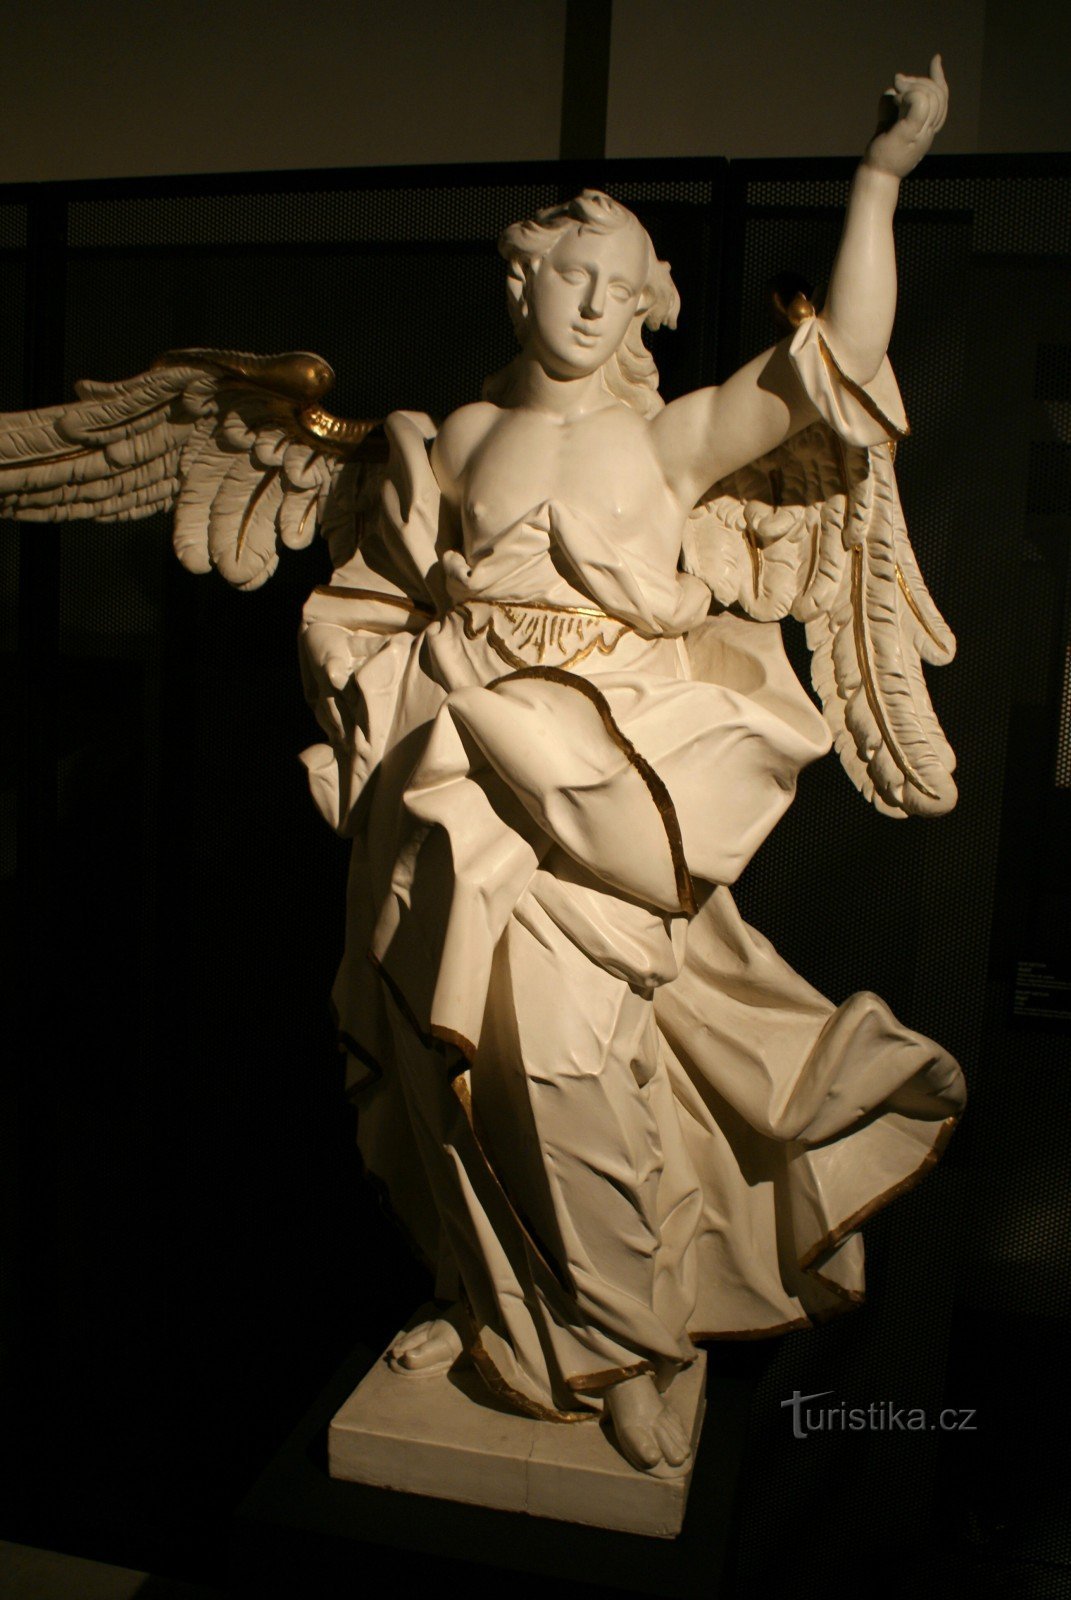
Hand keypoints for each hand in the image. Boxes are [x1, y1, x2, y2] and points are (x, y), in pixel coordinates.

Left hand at [864, 53, 947, 179]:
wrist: (876, 175)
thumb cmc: (881, 153)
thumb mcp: (888, 125)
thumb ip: (891, 108)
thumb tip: (891, 90)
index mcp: (928, 128)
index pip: (942, 99)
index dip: (939, 77)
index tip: (935, 59)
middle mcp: (928, 130)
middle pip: (938, 94)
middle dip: (920, 80)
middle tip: (898, 81)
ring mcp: (920, 132)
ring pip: (930, 96)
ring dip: (912, 86)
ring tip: (896, 90)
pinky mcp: (908, 133)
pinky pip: (919, 103)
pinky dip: (909, 93)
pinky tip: (897, 96)